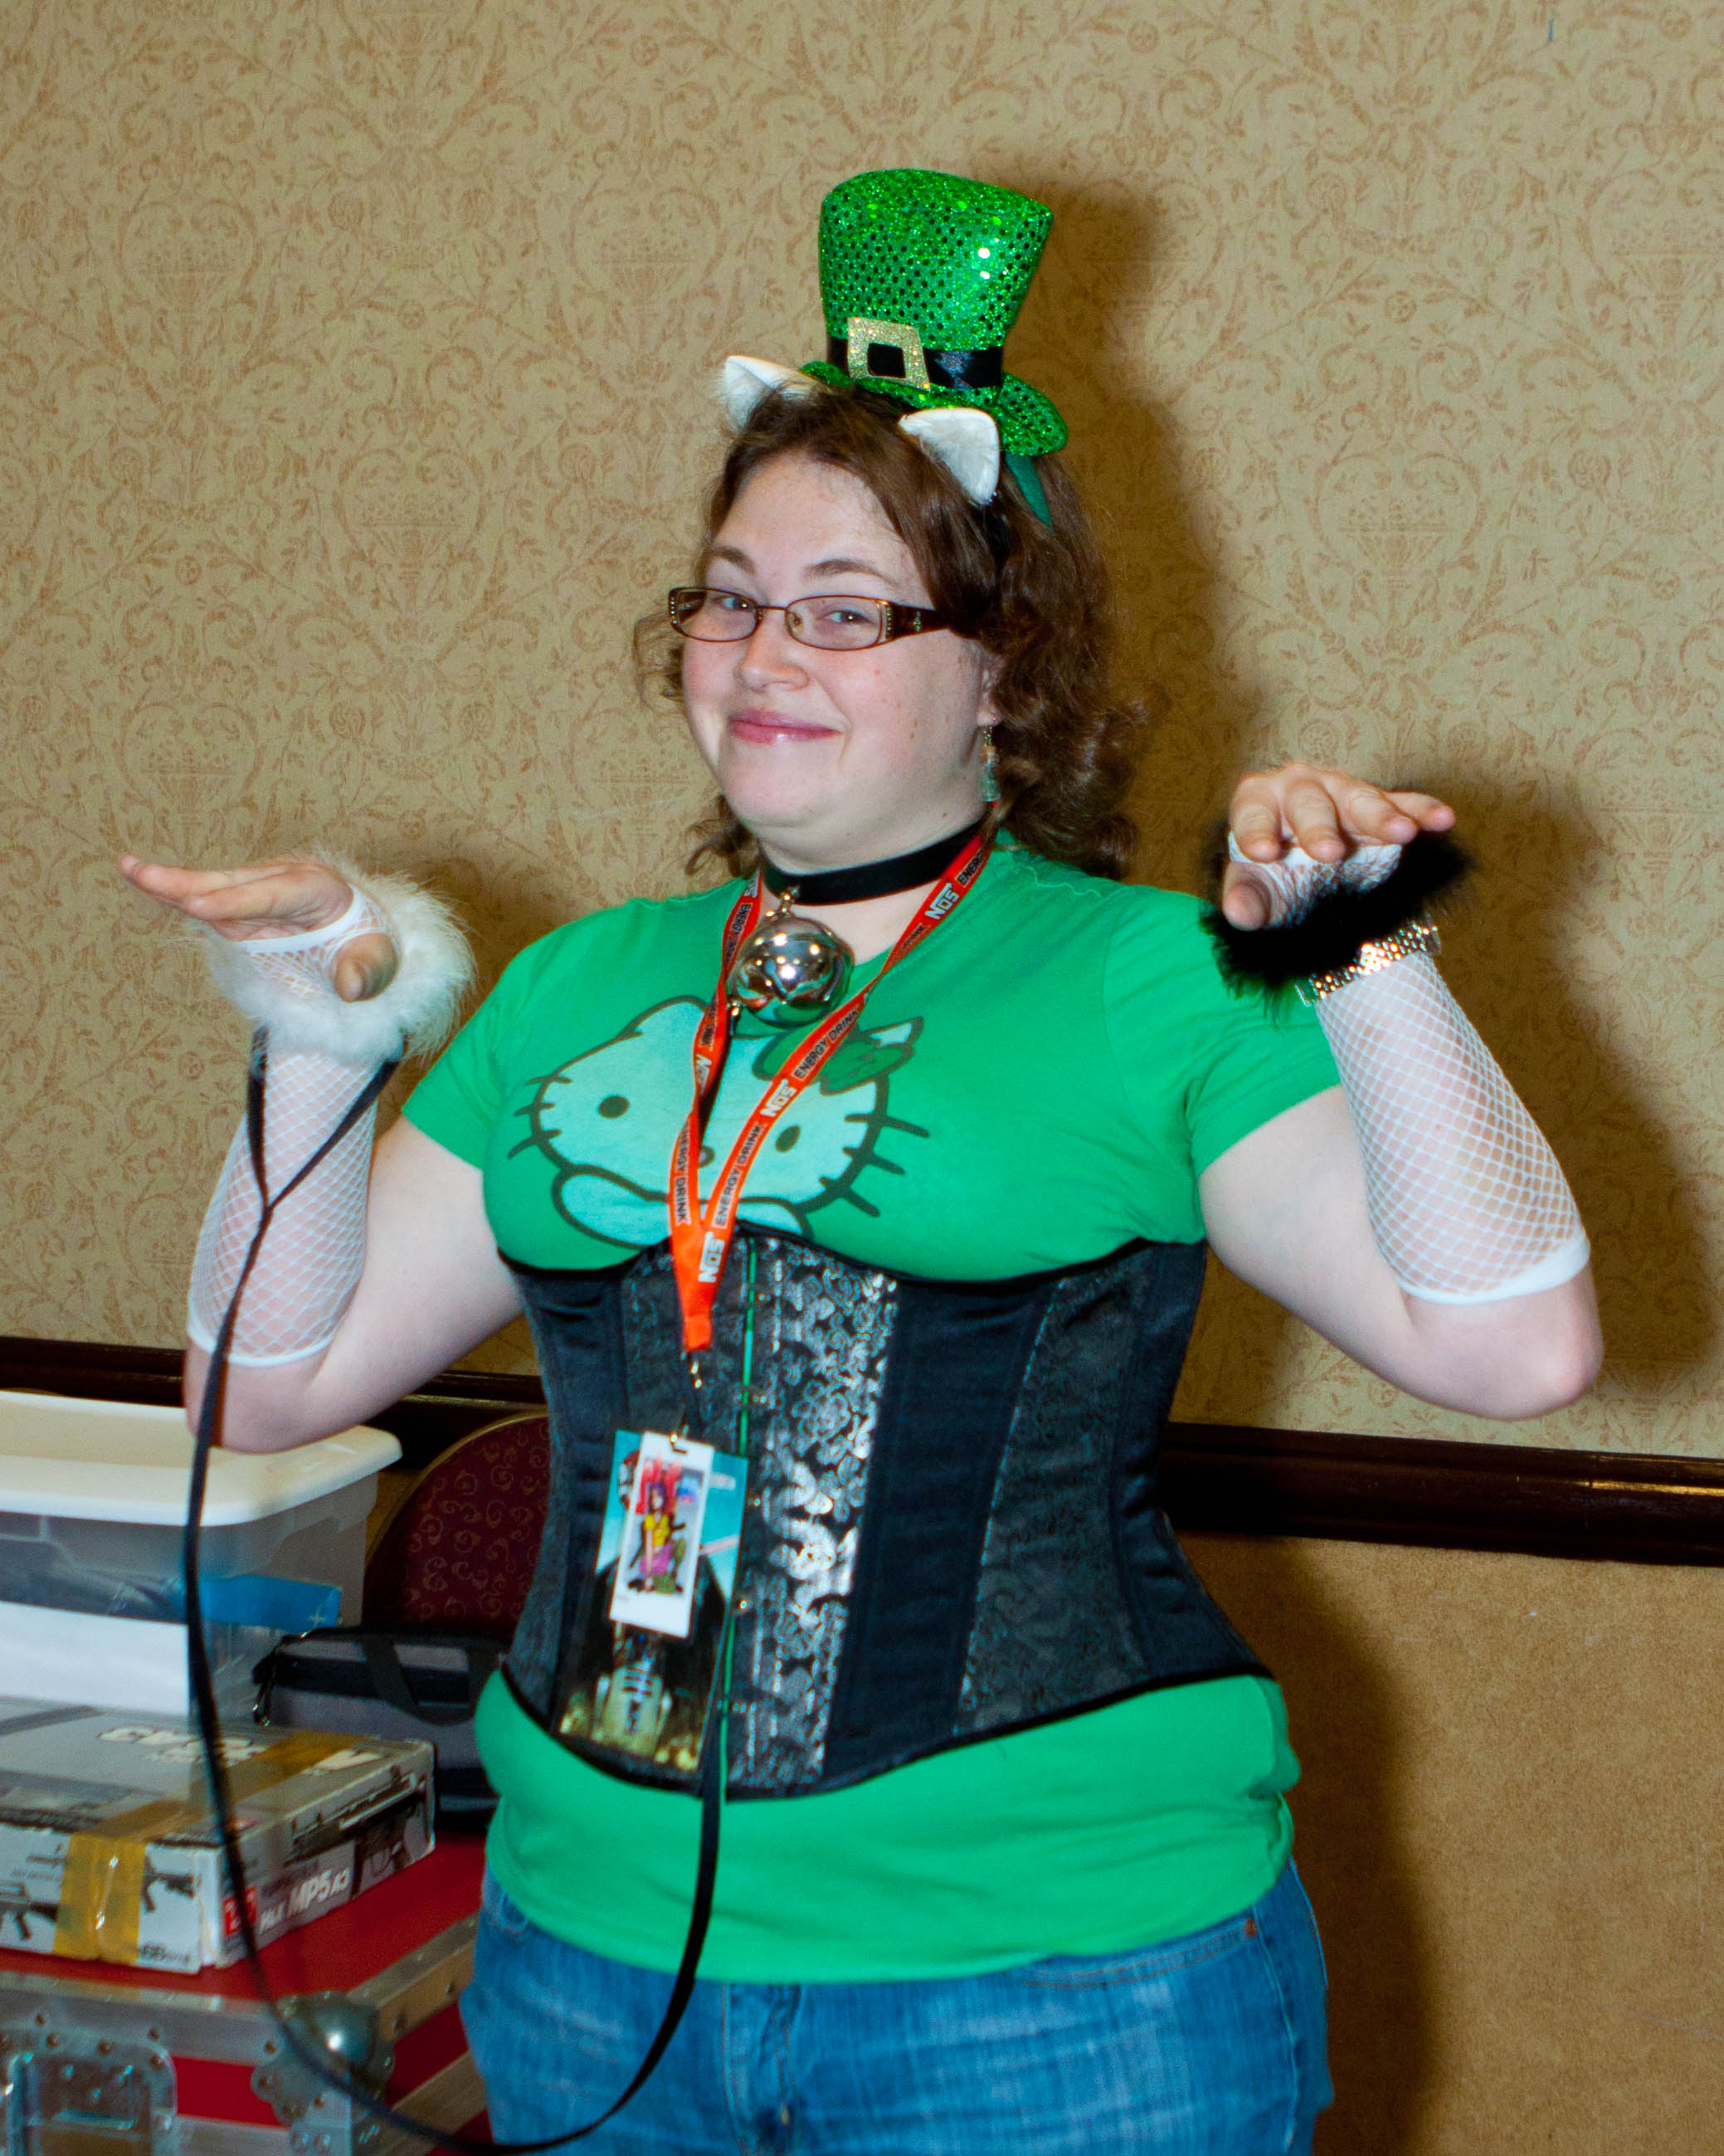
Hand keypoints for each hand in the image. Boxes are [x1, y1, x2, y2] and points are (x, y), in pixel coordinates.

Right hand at [118, 855, 398, 1002]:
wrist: (360, 937)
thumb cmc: (368, 946)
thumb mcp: (379, 961)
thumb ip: (367, 973)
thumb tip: (350, 988)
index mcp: (317, 887)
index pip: (273, 895)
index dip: (236, 901)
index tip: (200, 905)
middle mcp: (281, 880)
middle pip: (232, 883)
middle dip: (189, 881)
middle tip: (144, 874)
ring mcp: (256, 891)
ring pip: (211, 887)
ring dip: (170, 882)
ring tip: (128, 868)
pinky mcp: (238, 907)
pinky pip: (204, 900)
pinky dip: (174, 893)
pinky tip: (139, 880)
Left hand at [1220, 764, 1455, 929]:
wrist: (1312, 870)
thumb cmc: (1273, 872)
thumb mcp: (1257, 887)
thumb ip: (1246, 899)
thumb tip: (1239, 915)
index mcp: (1259, 799)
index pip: (1253, 811)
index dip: (1257, 831)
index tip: (1263, 854)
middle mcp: (1300, 786)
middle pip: (1310, 803)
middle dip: (1320, 827)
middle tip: (1330, 854)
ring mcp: (1344, 791)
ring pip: (1361, 799)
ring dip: (1382, 816)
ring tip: (1402, 834)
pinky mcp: (1383, 803)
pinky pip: (1406, 803)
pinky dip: (1423, 811)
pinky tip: (1442, 820)